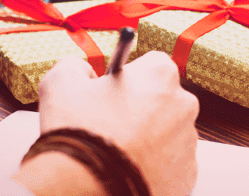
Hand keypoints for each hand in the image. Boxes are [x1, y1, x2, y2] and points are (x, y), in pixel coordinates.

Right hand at [37, 52, 199, 195]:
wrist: (86, 192)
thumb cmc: (78, 134)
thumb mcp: (60, 84)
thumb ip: (74, 66)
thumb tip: (82, 70)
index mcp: (161, 74)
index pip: (150, 65)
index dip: (127, 79)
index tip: (110, 94)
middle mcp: (184, 104)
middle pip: (162, 99)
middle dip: (140, 109)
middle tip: (110, 125)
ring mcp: (188, 141)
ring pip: (167, 132)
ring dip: (148, 138)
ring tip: (117, 152)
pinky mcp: (188, 175)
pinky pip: (171, 164)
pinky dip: (153, 166)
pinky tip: (128, 170)